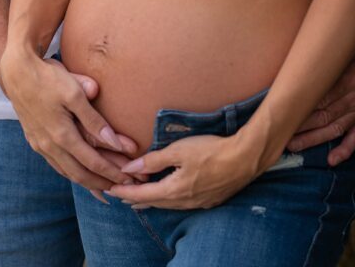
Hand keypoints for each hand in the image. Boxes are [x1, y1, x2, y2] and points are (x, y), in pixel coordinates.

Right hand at [0, 48, 138, 191]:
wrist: (16, 71)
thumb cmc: (48, 77)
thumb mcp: (74, 93)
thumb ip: (93, 119)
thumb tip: (114, 140)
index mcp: (62, 135)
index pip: (93, 162)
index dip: (112, 173)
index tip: (128, 180)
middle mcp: (49, 146)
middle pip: (80, 175)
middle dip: (102, 184)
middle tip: (121, 190)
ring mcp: (40, 145)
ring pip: (66, 172)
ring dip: (87, 181)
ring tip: (104, 187)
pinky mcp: (34, 140)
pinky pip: (56, 164)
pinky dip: (71, 173)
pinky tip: (78, 173)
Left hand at [106, 133, 251, 209]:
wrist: (244, 158)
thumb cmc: (211, 150)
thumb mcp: (179, 150)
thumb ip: (154, 160)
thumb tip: (130, 168)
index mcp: (174, 190)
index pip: (142, 195)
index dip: (124, 192)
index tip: (110, 190)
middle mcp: (184, 202)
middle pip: (153, 203)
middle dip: (135, 198)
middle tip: (119, 194)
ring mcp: (197, 203)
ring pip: (167, 204)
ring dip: (151, 200)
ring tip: (139, 198)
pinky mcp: (209, 200)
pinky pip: (181, 203)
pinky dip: (168, 199)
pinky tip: (168, 195)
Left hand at [286, 15, 354, 165]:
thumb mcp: (341, 41)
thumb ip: (322, 51)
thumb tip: (293, 59)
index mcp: (351, 76)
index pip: (320, 97)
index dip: (300, 107)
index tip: (281, 113)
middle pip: (325, 115)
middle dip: (301, 126)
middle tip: (279, 133)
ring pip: (336, 128)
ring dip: (314, 139)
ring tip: (294, 146)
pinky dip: (345, 150)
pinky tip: (332, 160)